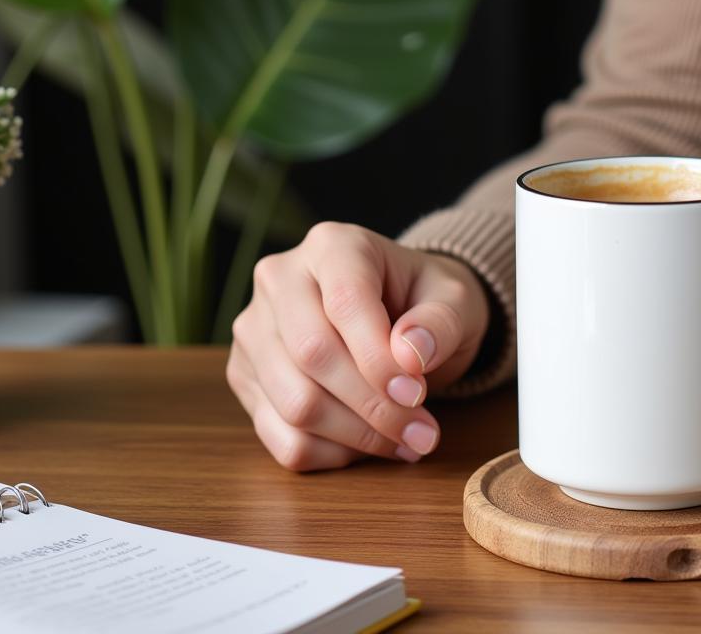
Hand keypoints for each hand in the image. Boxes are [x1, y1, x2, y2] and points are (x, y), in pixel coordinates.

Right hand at [227, 221, 489, 471]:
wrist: (399, 312)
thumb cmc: (425, 301)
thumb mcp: (453, 300)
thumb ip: (439, 322)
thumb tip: (410, 354)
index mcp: (332, 245)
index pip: (344, 304)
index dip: (379, 359)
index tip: (418, 393)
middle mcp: (280, 278)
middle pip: (311, 355)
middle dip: (373, 406)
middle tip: (422, 431)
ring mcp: (254, 328)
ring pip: (292, 402)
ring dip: (356, 437)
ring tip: (406, 440)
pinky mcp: (246, 375)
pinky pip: (280, 435)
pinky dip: (330, 455)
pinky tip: (368, 445)